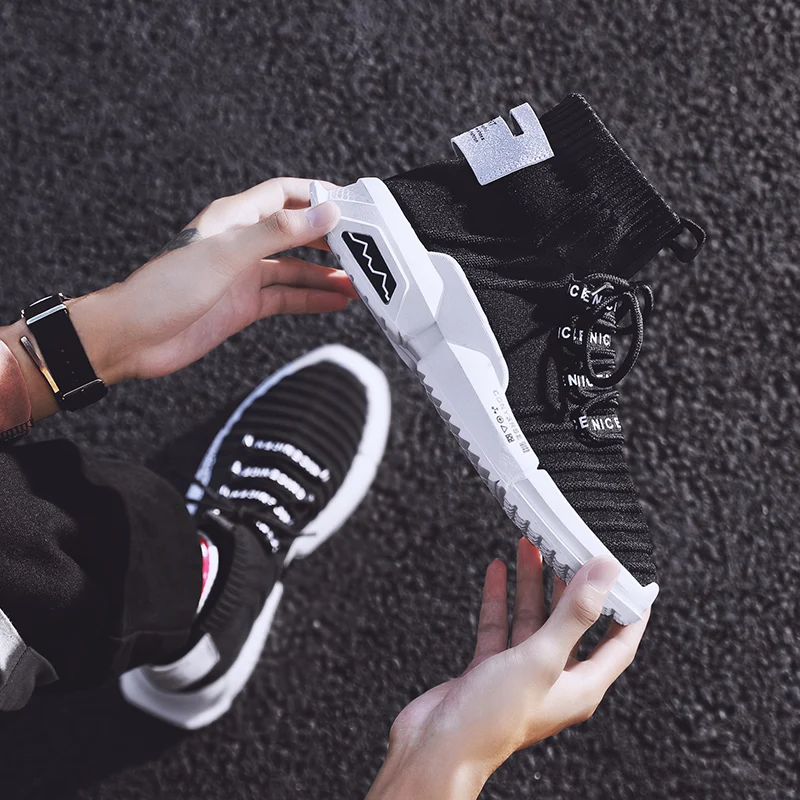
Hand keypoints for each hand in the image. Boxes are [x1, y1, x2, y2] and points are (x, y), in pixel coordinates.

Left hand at [72, 177, 353, 383]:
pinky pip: (286, 297)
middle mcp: (240, 243)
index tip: (349, 203)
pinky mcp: (243, 305)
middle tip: (361, 249)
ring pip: (294, 269)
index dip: (316, 195)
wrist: (133, 338)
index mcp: (233, 218)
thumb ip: (278, 233)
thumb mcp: (227, 255)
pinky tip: (334, 302)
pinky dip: (311, 300)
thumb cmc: (165, 290)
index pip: (283, 194)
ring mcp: (243, 276)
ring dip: (325, 276)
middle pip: (295, 233)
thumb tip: (324, 212)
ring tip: (358, 283)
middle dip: (328, 239)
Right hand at [367, 539, 649, 799]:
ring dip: (531, 584)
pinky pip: (500, 626)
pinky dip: (499, 598)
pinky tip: (497, 572)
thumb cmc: (492, 718)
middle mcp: (554, 680)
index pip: (619, 643)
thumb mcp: (541, 657)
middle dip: (569, 583)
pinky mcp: (489, 669)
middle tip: (567, 547)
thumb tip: (605, 574)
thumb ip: (575, 614)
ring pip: (532, 619)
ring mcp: (520, 674)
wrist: (437, 747)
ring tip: (530, 547)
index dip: (628, 609)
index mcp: (579, 686)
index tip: (631, 577)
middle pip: (571, 622)